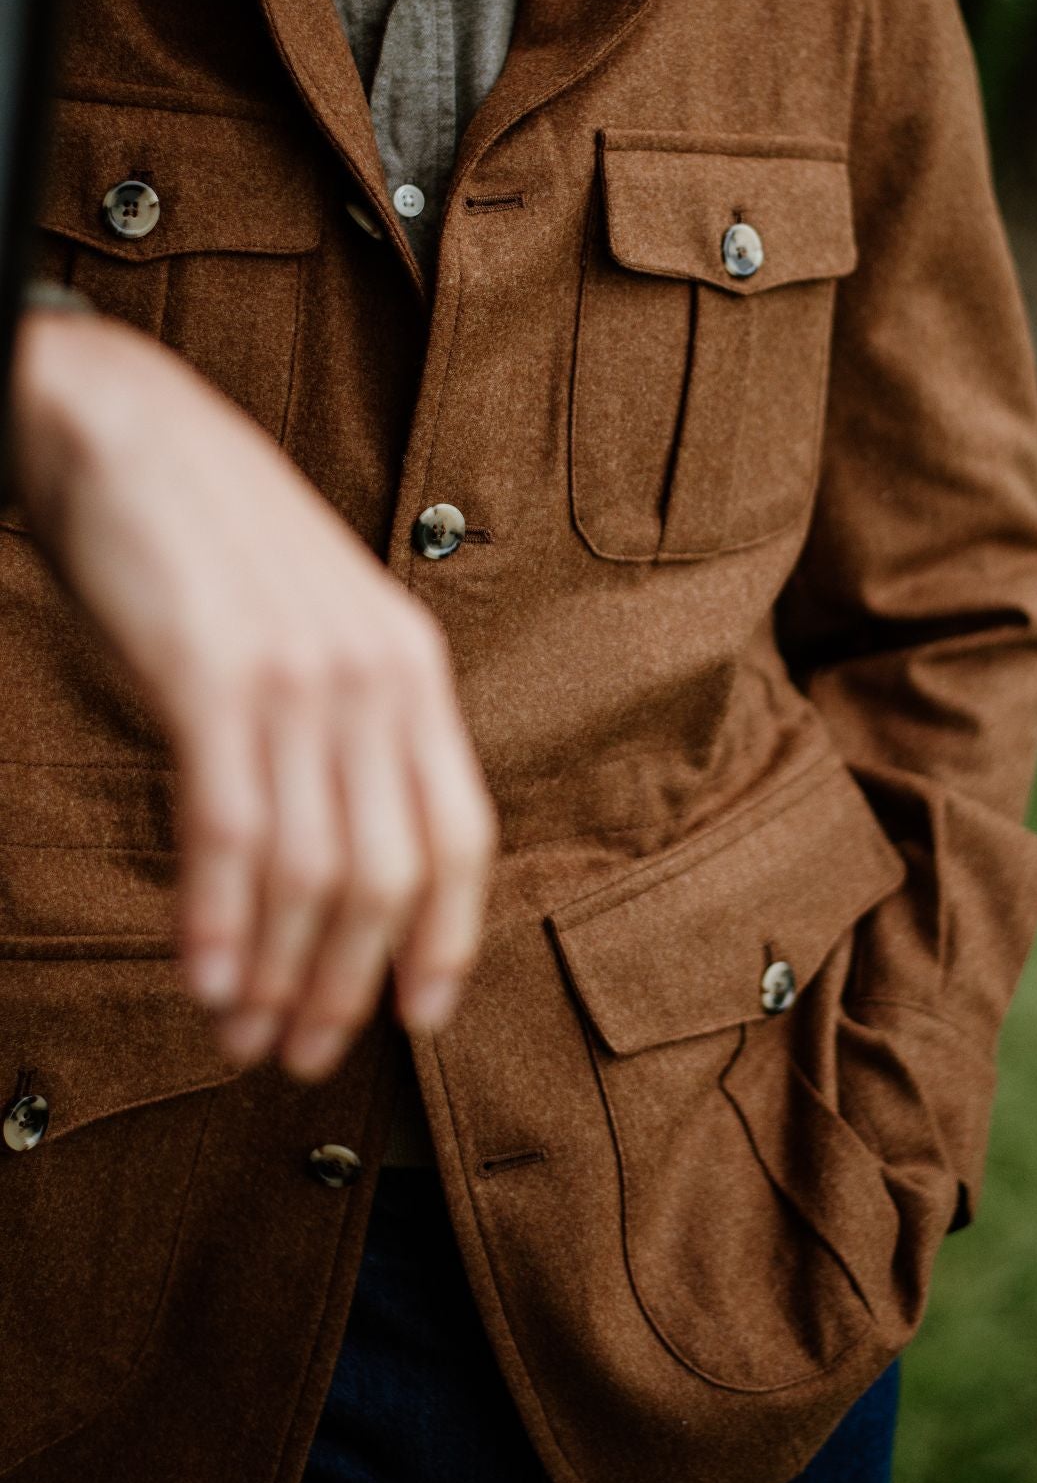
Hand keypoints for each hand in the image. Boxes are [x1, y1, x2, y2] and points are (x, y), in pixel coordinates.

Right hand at [11, 307, 496, 1081]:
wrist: (128, 429)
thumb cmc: (215, 538)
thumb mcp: (318, 624)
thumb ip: (345, 721)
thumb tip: (336, 850)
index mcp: (413, 668)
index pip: (461, 834)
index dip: (447, 940)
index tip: (417, 1017)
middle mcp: (375, 677)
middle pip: (387, 876)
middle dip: (346, 985)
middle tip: (300, 1053)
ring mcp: (299, 676)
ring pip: (310, 871)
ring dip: (275, 972)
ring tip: (241, 1033)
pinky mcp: (215, 675)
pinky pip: (230, 829)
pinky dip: (217, 919)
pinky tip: (201, 976)